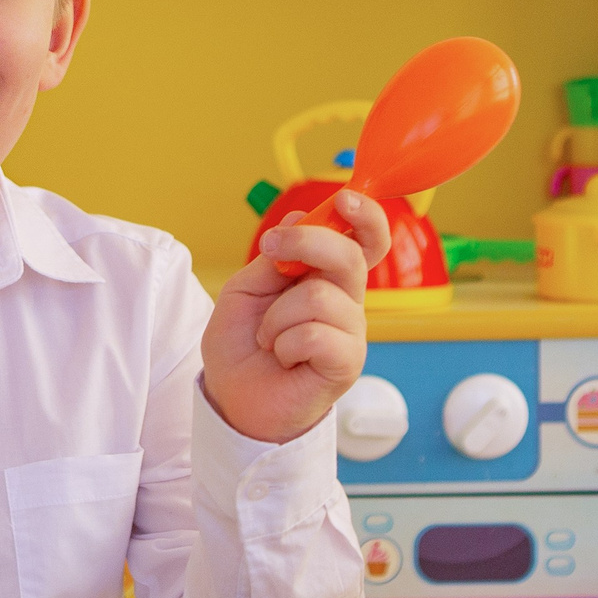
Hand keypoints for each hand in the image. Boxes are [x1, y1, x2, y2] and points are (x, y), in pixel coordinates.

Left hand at [202, 190, 391, 444]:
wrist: (233, 398)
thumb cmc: (241, 345)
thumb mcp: (245, 289)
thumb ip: (274, 257)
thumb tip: (302, 215)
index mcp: (325, 276)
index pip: (364, 240)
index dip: (365, 215)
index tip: (343, 199)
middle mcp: (345, 300)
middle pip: (350, 256)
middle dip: (308, 243)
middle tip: (272, 251)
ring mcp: (350, 332)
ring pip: (321, 297)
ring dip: (278, 317)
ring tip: (267, 338)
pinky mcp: (347, 362)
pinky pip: (317, 335)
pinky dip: (286, 343)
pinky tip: (283, 357)